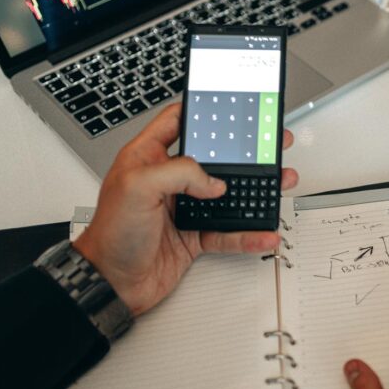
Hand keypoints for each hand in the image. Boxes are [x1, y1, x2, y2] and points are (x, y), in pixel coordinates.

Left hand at [73, 104, 298, 315]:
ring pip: (228, 194)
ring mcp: (184, 208)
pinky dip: (248, 233)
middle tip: (269, 144)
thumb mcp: (137, 186)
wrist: (110, 283)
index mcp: (148, 158)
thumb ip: (180, 172)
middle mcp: (168, 181)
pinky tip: (263, 231)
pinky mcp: (194, 236)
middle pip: (215, 158)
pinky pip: (228, 231)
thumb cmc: (109, 234)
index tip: (230, 105)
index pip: (177, 122)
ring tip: (279, 182)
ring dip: (256, 190)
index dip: (203, 111)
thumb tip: (213, 181)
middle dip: (245, 151)